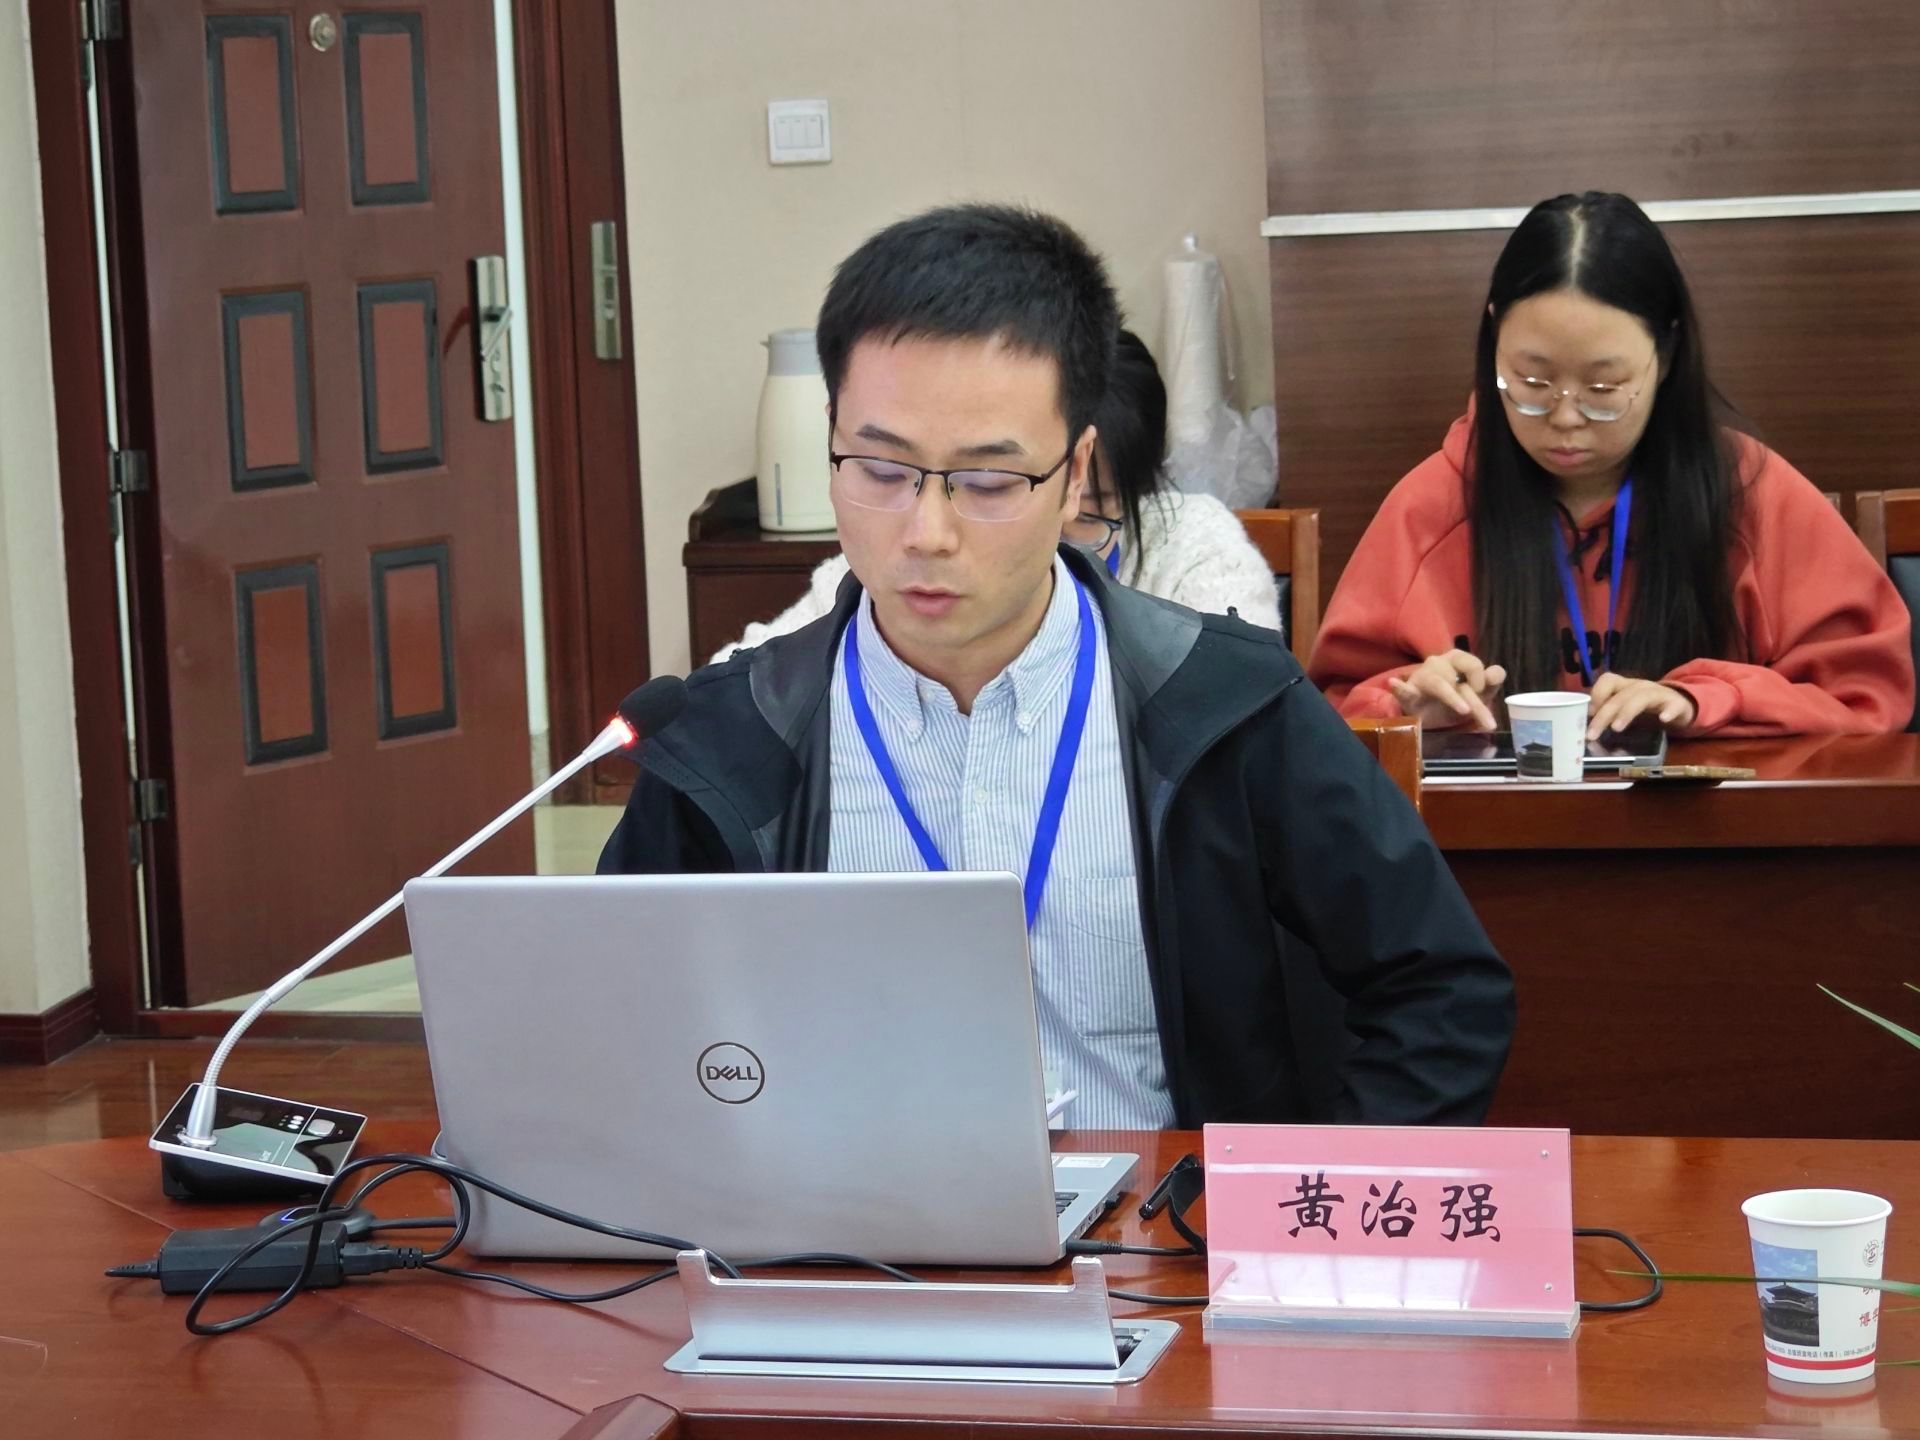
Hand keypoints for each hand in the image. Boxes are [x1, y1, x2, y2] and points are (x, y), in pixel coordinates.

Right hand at [1388, 650, 1507, 731]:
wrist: (1429, 717)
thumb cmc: (1455, 699)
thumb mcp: (1478, 694)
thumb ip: (1491, 683)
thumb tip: (1496, 673)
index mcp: (1456, 659)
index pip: (1471, 664)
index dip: (1480, 678)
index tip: (1484, 694)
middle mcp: (1438, 663)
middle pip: (1457, 677)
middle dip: (1474, 700)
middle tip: (1487, 723)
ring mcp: (1420, 678)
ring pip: (1437, 683)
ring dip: (1451, 696)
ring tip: (1464, 711)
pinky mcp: (1407, 695)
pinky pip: (1403, 690)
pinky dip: (1400, 688)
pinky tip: (1395, 684)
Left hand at [1586, 673, 1695, 740]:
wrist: (1680, 704)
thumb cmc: (1645, 707)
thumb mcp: (1624, 707)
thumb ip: (1606, 713)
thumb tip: (1584, 725)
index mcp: (1625, 685)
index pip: (1607, 680)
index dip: (1596, 695)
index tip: (1586, 714)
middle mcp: (1640, 686)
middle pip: (1620, 696)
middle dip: (1604, 715)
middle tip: (1592, 734)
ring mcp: (1659, 693)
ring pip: (1641, 698)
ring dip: (1627, 712)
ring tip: (1616, 728)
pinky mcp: (1677, 704)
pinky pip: (1673, 705)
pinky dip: (1668, 711)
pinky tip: (1663, 719)